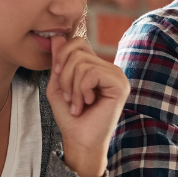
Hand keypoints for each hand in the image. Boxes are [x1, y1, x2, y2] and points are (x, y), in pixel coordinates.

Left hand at [46, 35, 129, 176]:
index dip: (61, 56)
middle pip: (77, 50)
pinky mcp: (120, 85)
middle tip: (69, 97)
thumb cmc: (70, 117)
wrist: (79, 140)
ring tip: (78, 103)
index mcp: (98, 67)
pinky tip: (87, 103)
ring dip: (72, 86)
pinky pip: (91, 73)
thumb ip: (58, 61)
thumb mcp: (58, 84)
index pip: (77, 42)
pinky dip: (81, 89)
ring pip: (83, 62)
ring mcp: (118, 76)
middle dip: (65, 75)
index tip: (57, 79)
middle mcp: (110, 69)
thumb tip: (57, 36)